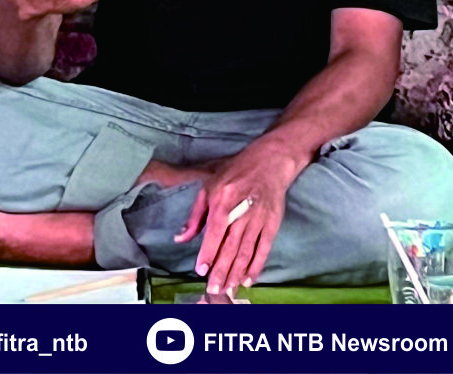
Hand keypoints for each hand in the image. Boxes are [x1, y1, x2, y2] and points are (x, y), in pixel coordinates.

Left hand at [174, 138, 303, 294]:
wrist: (268, 163)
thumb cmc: (233, 173)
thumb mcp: (208, 187)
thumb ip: (195, 216)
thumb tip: (180, 238)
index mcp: (222, 201)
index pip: (214, 231)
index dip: (208, 252)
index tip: (201, 271)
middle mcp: (240, 212)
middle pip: (230, 247)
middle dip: (221, 270)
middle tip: (214, 290)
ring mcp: (258, 220)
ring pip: (246, 252)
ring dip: (236, 272)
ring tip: (228, 289)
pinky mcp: (272, 225)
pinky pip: (263, 249)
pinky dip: (256, 266)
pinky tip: (248, 280)